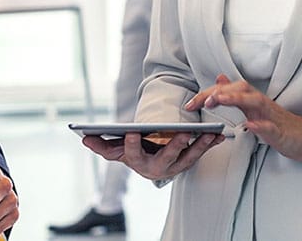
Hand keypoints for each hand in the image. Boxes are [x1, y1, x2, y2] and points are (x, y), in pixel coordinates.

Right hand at [83, 131, 223, 181]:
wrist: (151, 165)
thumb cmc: (134, 152)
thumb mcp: (117, 150)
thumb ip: (102, 145)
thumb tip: (83, 138)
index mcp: (136, 162)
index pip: (131, 155)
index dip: (130, 145)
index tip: (131, 132)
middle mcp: (155, 168)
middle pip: (165, 157)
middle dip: (174, 146)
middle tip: (182, 133)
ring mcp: (173, 167)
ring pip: (187, 157)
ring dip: (199, 145)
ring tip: (207, 132)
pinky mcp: (187, 163)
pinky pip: (199, 153)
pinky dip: (209, 144)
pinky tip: (218, 134)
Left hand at [187, 74, 301, 160]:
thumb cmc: (278, 124)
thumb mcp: (252, 107)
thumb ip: (235, 93)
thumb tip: (219, 78)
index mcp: (250, 99)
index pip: (226, 90)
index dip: (206, 94)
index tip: (189, 105)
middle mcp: (259, 103)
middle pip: (237, 89)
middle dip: (217, 93)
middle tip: (199, 101)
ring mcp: (270, 115)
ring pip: (253, 101)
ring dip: (234, 99)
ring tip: (218, 100)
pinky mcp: (280, 130)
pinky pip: (269, 126)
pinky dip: (259, 125)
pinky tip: (248, 126)